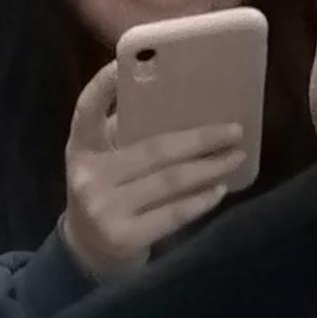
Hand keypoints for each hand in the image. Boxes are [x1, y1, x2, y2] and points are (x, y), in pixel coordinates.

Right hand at [60, 62, 249, 279]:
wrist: (86, 253)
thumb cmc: (106, 193)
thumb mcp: (104, 162)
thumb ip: (127, 134)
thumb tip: (187, 104)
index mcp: (81, 149)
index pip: (86, 111)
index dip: (102, 86)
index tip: (123, 64)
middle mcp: (88, 176)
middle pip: (152, 149)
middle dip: (199, 138)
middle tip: (235, 129)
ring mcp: (104, 209)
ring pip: (169, 181)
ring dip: (209, 167)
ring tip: (235, 156)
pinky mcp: (123, 237)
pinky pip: (172, 214)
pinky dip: (200, 201)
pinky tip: (219, 191)